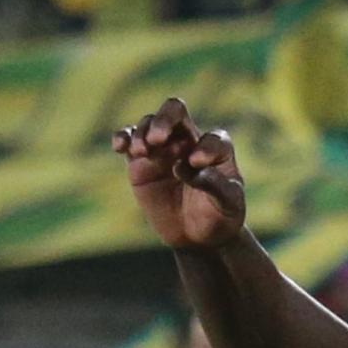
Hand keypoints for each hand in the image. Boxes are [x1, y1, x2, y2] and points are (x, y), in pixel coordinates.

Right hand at [113, 100, 248, 250]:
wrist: (197, 236)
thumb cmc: (219, 215)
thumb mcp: (228, 203)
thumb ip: (214, 184)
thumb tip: (187, 166)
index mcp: (216, 148)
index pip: (212, 139)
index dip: (205, 149)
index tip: (197, 165)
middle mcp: (189, 140)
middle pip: (175, 111)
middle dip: (165, 119)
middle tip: (158, 138)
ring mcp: (163, 149)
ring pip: (149, 124)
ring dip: (143, 133)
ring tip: (143, 151)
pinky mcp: (141, 163)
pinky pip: (128, 141)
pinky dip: (122, 137)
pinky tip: (119, 146)